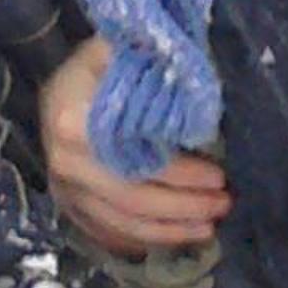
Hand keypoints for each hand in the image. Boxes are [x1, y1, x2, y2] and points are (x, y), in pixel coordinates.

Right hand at [39, 37, 229, 253]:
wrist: (64, 88)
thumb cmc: (104, 66)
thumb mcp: (123, 48)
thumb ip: (151, 59)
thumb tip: (190, 72)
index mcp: (76, 120)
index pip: (136, 158)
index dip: (181, 174)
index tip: (219, 177)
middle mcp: (66, 161)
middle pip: (132, 199)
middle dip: (184, 207)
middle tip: (224, 204)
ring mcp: (65, 188)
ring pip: (122, 223)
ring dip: (171, 230)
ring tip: (210, 226)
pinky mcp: (70, 206)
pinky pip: (108, 233)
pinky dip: (145, 239)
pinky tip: (176, 238)